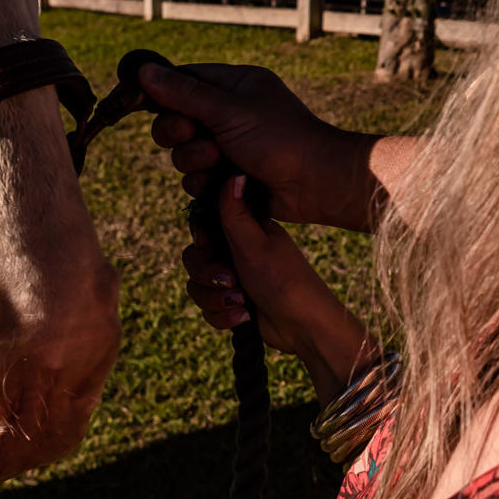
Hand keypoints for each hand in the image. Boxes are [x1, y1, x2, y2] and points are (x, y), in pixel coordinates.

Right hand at [139, 62, 379, 230]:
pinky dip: (205, 183)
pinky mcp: (228, 177)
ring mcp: (229, 147)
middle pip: (174, 120)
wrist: (316, 183)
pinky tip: (225, 183)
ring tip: (220, 162)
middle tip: (194, 134)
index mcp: (235, 86)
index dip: (164, 93)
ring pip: (182, 154)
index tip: (148, 104)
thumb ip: (184, 93)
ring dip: (195, 160)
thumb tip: (143, 70)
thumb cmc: (280, 138)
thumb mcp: (229, 110)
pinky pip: (195, 179)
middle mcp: (229, 114)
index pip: (183, 80)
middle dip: (179, 132)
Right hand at [181, 175, 376, 397]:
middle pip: (195, 258)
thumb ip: (235, 213)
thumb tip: (234, 173)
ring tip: (241, 303)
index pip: (204, 226)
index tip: (208, 245)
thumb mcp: (255, 243)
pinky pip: (209, 308)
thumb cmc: (284, 280)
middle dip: (208, 275)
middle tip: (232, 281)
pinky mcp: (234, 302)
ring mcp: (235, 277)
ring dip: (215, 299)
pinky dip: (223, 315)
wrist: (304, 325)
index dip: (201, 240)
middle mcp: (237, 251)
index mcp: (244, 229)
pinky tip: (244, 317)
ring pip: (198, 286)